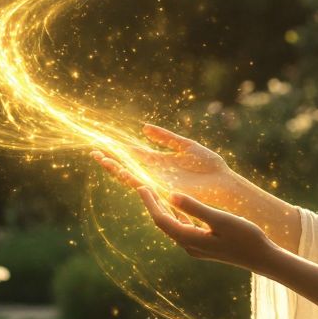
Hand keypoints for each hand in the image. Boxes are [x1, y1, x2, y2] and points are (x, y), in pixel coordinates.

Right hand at [91, 123, 241, 208]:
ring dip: (116, 168)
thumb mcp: (185, 145)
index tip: (102, 141)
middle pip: (128, 165)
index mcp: (160, 161)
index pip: (134, 153)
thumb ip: (165, 137)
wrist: (224, 183)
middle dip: (111, 159)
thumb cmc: (209, 166)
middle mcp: (156, 173)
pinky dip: (131, 178)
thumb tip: (143, 128)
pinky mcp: (165, 190)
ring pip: (131, 175)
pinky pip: (145, 184)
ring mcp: (159, 182)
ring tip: (100, 159)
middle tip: (93, 151)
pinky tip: (119, 170)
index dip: (118, 148)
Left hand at [137, 188, 279, 275]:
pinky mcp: (205, 247)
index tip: (141, 186)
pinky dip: (178, 217)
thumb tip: (170, 195)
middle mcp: (189, 246)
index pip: (162, 219)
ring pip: (173, 227)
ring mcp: (196, 248)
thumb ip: (195, 208)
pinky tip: (180, 210)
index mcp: (190, 239)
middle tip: (143, 188)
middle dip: (153, 206)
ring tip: (157, 196)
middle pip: (164, 224)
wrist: (262, 257)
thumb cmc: (244, 237)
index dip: (150, 202)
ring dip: (165, 211)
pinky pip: (184, 230)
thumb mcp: (220, 219)